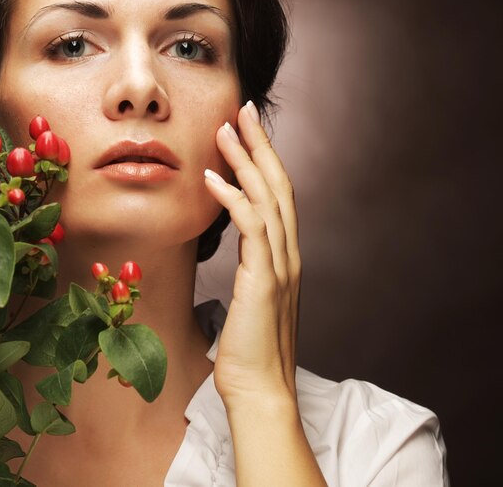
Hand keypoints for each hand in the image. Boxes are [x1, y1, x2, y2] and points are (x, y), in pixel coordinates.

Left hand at [204, 101, 300, 408]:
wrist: (261, 391)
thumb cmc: (250, 349)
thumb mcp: (253, 298)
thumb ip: (252, 269)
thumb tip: (238, 250)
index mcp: (285, 256)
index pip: (279, 195)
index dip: (266, 160)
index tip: (249, 131)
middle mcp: (289, 254)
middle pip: (279, 185)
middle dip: (261, 144)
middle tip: (244, 110)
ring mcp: (280, 266)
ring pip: (267, 198)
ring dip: (246, 161)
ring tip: (225, 129)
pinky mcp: (264, 281)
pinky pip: (251, 229)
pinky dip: (234, 198)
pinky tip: (213, 178)